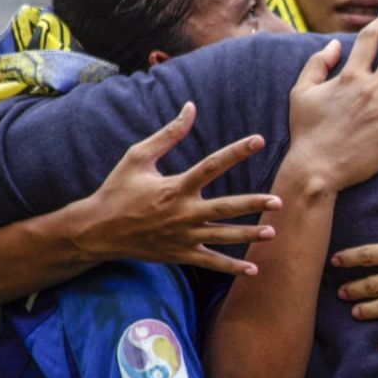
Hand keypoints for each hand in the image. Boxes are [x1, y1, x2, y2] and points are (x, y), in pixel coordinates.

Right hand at [67, 102, 280, 273]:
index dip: (236, 152)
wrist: (98, 231)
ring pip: (222, 237)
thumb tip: (190, 107)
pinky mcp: (180, 254)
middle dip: (253, 205)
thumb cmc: (117, 189)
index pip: (212, 165)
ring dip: (248, 235)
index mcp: (174, 187)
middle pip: (224, 208)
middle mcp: (182, 213)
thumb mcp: (138, 157)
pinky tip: (254, 270)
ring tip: (273, 233)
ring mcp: (182, 237)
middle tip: (279, 201)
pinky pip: (210, 262)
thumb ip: (168, 134)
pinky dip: (231, 267)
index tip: (259, 140)